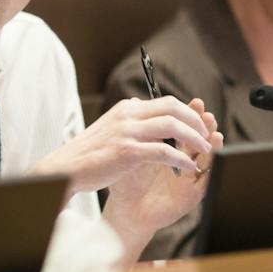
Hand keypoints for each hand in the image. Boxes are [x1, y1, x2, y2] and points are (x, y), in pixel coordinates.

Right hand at [29, 95, 214, 193]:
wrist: (65, 169)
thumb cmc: (88, 154)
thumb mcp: (110, 128)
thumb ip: (129, 119)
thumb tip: (145, 108)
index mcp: (126, 109)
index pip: (167, 102)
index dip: (188, 113)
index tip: (199, 126)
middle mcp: (128, 115)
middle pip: (174, 109)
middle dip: (196, 122)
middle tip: (207, 136)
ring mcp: (128, 133)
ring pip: (173, 127)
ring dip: (194, 139)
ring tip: (204, 150)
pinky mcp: (128, 152)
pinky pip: (165, 152)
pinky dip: (181, 159)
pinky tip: (189, 167)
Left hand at [103, 98, 221, 261]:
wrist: (125, 210)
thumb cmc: (128, 181)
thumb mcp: (131, 152)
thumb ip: (137, 130)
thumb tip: (134, 100)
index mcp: (170, 148)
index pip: (185, 127)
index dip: (192, 114)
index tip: (196, 102)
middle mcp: (183, 161)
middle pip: (200, 139)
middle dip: (205, 126)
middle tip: (207, 115)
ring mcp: (189, 177)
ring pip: (208, 159)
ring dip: (215, 146)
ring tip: (216, 134)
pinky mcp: (191, 195)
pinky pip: (206, 182)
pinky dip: (211, 172)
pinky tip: (214, 162)